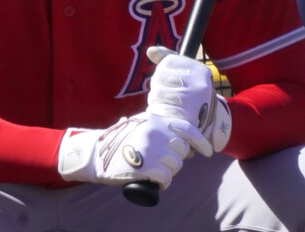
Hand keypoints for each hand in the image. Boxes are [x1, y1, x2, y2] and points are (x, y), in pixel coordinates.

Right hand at [58, 112, 210, 188]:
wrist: (96, 154)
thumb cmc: (121, 142)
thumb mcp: (141, 126)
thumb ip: (162, 130)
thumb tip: (188, 147)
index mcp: (155, 120)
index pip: (186, 128)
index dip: (200, 141)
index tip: (208, 152)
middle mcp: (154, 131)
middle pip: (181, 150)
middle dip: (175, 159)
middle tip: (159, 162)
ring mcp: (149, 148)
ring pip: (175, 166)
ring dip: (167, 172)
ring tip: (151, 170)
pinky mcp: (144, 166)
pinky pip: (165, 179)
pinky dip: (161, 183)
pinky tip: (151, 180)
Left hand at [146, 46, 231, 154]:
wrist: (210, 124)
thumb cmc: (194, 95)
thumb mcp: (189, 75)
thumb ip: (169, 60)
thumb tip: (151, 51)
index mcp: (201, 71)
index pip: (169, 61)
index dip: (163, 70)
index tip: (168, 80)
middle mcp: (199, 83)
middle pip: (161, 76)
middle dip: (158, 86)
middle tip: (166, 95)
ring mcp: (192, 99)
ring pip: (157, 92)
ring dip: (156, 99)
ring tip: (167, 104)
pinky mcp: (183, 115)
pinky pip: (160, 107)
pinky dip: (158, 110)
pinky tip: (166, 113)